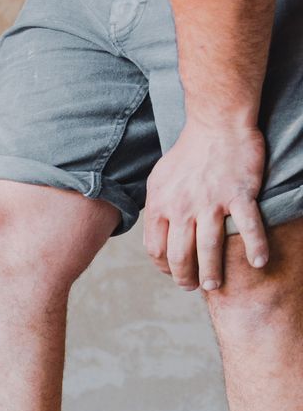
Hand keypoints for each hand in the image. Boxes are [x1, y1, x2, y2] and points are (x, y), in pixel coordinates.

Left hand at [142, 119, 270, 290]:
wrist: (216, 123)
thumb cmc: (188, 153)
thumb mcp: (159, 180)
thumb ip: (156, 207)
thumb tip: (152, 231)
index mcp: (161, 205)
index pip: (156, 249)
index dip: (163, 267)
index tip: (173, 274)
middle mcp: (183, 207)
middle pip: (180, 255)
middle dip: (185, 277)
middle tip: (195, 287)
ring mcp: (211, 201)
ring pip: (209, 247)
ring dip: (212, 272)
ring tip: (214, 285)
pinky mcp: (240, 193)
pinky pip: (248, 226)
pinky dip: (254, 247)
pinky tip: (258, 263)